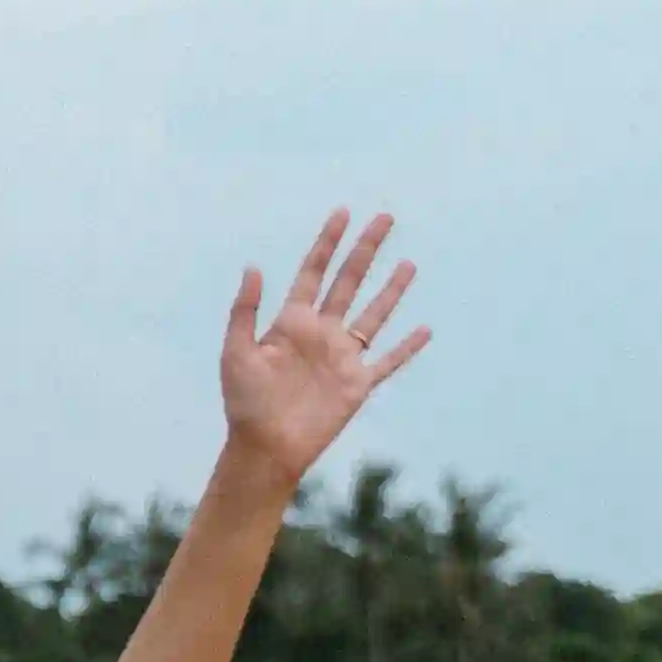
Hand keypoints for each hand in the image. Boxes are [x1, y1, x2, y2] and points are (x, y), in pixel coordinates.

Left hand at [220, 207, 427, 491]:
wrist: (265, 447)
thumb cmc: (245, 403)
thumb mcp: (237, 352)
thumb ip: (245, 310)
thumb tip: (253, 267)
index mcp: (291, 322)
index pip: (313, 272)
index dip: (327, 242)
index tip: (342, 213)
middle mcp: (321, 333)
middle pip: (349, 281)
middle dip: (366, 249)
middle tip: (384, 218)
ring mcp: (341, 357)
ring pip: (373, 315)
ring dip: (391, 290)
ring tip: (408, 263)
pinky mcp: (357, 385)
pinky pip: (387, 361)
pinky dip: (407, 347)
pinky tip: (424, 330)